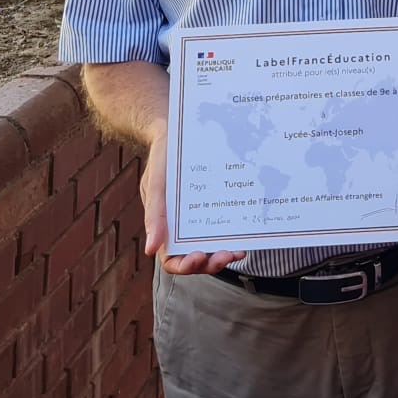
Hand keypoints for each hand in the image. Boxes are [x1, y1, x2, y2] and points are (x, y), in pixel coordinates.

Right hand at [142, 131, 244, 275]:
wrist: (178, 132)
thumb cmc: (162, 159)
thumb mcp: (157, 184)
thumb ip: (155, 216)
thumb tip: (150, 249)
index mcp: (165, 228)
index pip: (173, 259)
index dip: (186, 265)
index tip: (199, 256)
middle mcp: (184, 228)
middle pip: (198, 258)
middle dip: (212, 262)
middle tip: (228, 254)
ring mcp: (201, 218)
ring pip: (214, 246)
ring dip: (226, 253)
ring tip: (239, 249)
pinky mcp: (216, 205)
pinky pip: (225, 225)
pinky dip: (234, 233)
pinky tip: (247, 230)